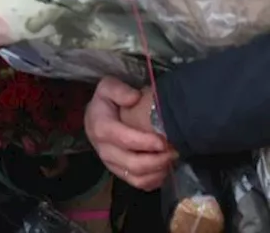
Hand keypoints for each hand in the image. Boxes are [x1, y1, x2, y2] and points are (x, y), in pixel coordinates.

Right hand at [85, 77, 175, 191]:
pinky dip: (155, 180)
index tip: (163, 140)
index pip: (122, 139)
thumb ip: (119, 90)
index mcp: (100, 127)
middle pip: (132, 163)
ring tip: (171, 159)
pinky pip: (139, 184)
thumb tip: (134, 98)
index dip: (144, 143)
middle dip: (157, 160)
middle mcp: (104, 149)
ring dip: (158, 172)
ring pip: (136, 177)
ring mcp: (111, 163)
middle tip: (174, 151)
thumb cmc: (106, 102)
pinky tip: (165, 168)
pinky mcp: (120, 172)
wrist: (97, 116)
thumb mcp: (107, 87)